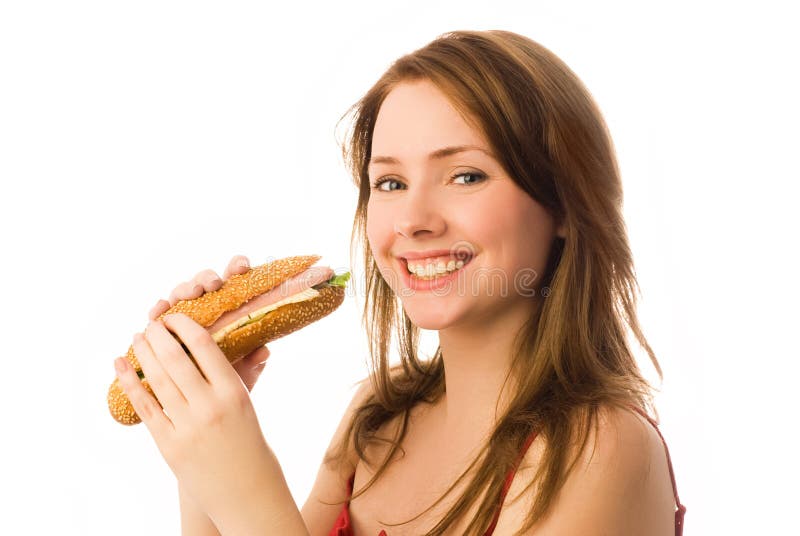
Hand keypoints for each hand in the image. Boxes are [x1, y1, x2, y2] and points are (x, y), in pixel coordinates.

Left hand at [114, 313, 276, 523]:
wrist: (246, 494)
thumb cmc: (251, 446)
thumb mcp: (250, 407)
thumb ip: (247, 375)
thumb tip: (260, 344)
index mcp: (233, 393)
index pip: (204, 347)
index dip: (185, 327)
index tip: (175, 317)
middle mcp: (209, 407)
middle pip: (175, 360)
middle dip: (158, 335)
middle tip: (151, 323)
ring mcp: (186, 427)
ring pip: (157, 379)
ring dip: (143, 353)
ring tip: (137, 336)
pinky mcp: (168, 445)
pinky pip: (144, 407)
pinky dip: (129, 382)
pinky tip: (120, 365)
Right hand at [147, 254, 268, 391]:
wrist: (205, 398)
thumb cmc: (229, 376)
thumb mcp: (245, 371)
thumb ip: (254, 361)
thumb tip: (264, 351)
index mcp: (231, 306)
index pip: (235, 278)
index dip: (237, 266)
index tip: (241, 267)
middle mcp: (207, 304)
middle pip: (205, 281)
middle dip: (207, 278)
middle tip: (213, 284)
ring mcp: (184, 312)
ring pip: (182, 292)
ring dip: (185, 289)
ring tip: (192, 293)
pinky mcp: (164, 326)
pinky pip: (159, 313)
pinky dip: (158, 309)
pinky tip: (158, 312)